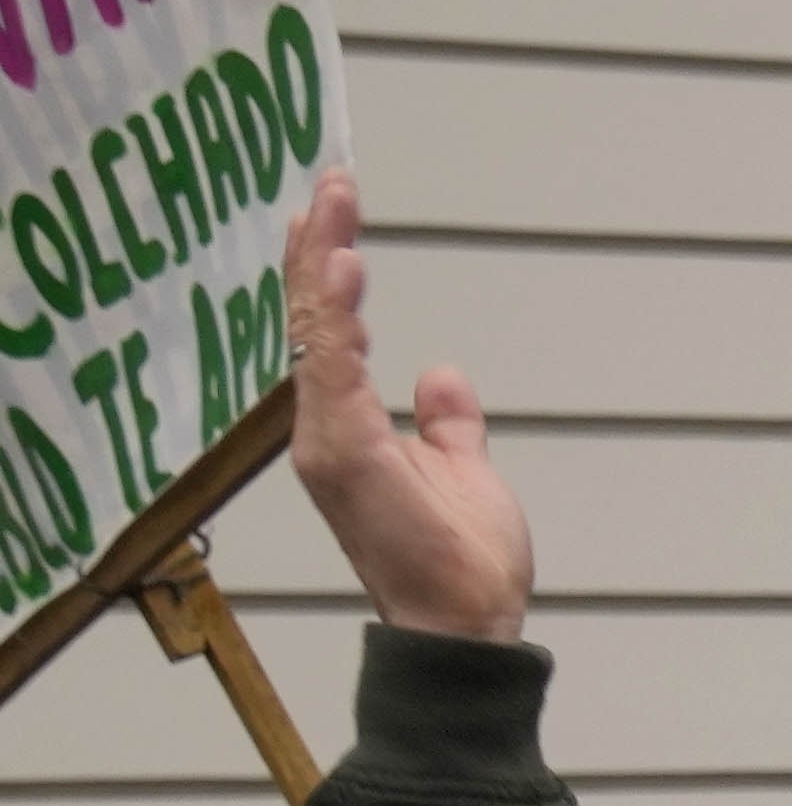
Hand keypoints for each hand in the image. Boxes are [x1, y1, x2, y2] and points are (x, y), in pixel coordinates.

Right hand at [286, 177, 531, 643]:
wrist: (465, 624)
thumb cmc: (459, 561)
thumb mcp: (460, 469)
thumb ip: (446, 423)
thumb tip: (439, 375)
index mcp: (345, 427)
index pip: (330, 331)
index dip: (330, 270)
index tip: (338, 210)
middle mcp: (323, 428)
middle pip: (312, 320)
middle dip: (319, 248)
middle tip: (330, 182)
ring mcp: (328, 440)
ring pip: (317, 333)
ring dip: (326, 267)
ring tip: (333, 206)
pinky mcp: (346, 454)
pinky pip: (334, 370)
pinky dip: (339, 319)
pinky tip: (347, 269)